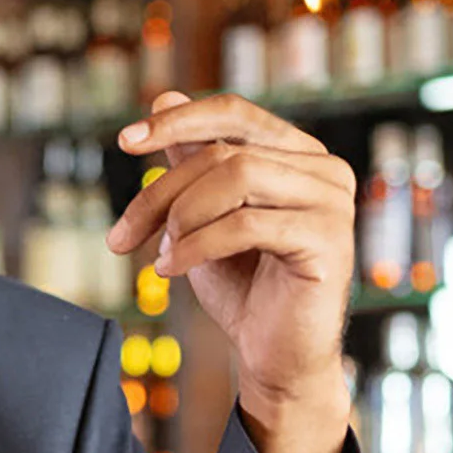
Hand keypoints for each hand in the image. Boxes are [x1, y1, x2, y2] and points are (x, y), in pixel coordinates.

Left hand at [107, 91, 355, 452]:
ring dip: (180, 218)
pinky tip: (171, 270)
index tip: (124, 142)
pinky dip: (196, 246)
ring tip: (158, 257)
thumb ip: (192, 161)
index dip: (177, 120)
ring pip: (235, 177)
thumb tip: (164, 96)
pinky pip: (245, 224)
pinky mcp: (328, 241)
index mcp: (296, 153)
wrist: (276, 357)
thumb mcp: (202, 216)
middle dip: (159, 194)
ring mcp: (332, 202)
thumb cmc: (242, 286)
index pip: (234, 113)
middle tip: (120, 238)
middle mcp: (323, 168)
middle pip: (222, 151)